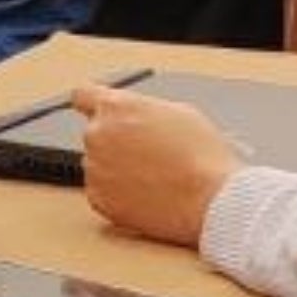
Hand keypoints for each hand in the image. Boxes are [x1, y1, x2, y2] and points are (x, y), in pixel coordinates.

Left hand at [71, 85, 242, 245]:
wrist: (214, 200)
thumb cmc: (204, 157)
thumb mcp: (179, 112)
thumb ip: (144, 109)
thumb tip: (137, 114)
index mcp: (115, 107)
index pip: (83, 96)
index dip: (91, 104)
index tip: (94, 111)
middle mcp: (97, 134)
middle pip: (97, 134)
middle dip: (116, 143)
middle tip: (147, 157)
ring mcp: (95, 167)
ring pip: (100, 165)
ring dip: (117, 170)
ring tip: (155, 180)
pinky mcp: (98, 197)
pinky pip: (103, 193)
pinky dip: (119, 196)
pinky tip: (147, 196)